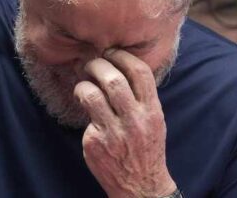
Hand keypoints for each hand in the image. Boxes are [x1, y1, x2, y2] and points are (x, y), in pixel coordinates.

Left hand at [75, 50, 176, 197]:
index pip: (140, 72)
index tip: (111, 52)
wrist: (142, 186)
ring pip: (92, 95)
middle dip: (97, 65)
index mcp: (152, 111)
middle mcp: (135, 120)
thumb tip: (119, 65)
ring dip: (83, 84)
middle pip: (112, 79)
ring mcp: (114, 133)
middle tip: (90, 65)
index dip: (122, 56)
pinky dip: (82, 107)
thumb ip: (140, 96)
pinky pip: (84, 116)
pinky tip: (85, 109)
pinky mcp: (95, 143)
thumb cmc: (145, 147)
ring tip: (83, 85)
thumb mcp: (154, 120)